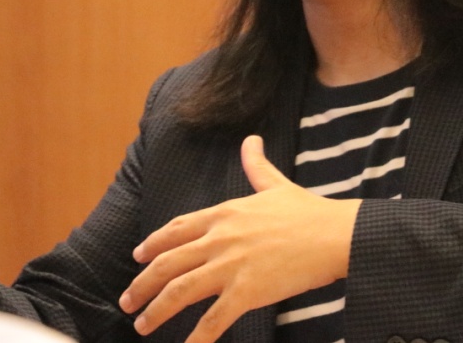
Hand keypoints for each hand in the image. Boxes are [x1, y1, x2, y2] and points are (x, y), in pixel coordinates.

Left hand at [120, 135, 360, 340]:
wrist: (335, 235)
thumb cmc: (309, 211)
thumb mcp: (276, 184)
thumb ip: (257, 165)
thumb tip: (251, 140)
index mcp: (225, 213)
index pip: (177, 229)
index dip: (153, 244)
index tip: (138, 256)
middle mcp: (220, 238)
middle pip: (168, 262)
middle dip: (142, 283)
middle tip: (127, 300)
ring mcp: (231, 265)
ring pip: (179, 291)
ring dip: (156, 310)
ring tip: (141, 325)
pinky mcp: (247, 292)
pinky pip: (213, 320)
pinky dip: (196, 338)